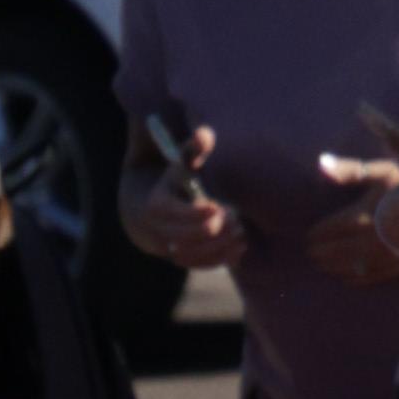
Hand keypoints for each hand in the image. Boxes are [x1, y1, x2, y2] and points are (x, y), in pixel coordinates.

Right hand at [118, 121, 239, 270]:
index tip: (217, 206)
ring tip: (242, 231)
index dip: (194, 213)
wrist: (158, 208)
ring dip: (217, 246)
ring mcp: (170, 248)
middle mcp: (158, 231)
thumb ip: (194, 149)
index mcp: (156, 205)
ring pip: (189, 255)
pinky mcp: (184, 259)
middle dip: (208, 230)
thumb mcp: (184, 162)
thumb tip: (204, 134)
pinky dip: (219, 258)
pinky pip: (198, 265)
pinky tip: (241, 245)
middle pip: (180, 237)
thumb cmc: (179, 179)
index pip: (170, 213)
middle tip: (235, 217)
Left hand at [308, 148, 398, 283]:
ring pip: (350, 267)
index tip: (307, 237)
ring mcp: (386, 256)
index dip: (316, 235)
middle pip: (335, 251)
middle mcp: (371, 240)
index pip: (329, 230)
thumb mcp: (388, 167)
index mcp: (364, 215)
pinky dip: (355, 279)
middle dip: (320, 253)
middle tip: (310, 253)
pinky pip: (372, 277)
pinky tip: (347, 277)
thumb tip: (321, 164)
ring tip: (322, 265)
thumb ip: (352, 170)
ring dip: (333, 267)